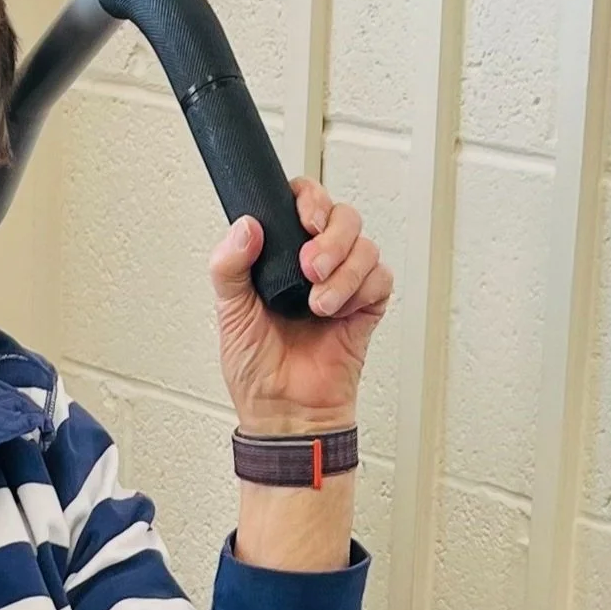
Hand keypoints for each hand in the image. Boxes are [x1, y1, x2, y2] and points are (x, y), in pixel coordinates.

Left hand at [210, 178, 390, 432]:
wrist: (284, 410)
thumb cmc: (257, 367)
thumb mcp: (230, 311)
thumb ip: (230, 266)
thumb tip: (246, 226)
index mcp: (281, 256)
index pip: (303, 205)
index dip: (310, 200)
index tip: (305, 219)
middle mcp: (315, 263)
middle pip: (343, 217)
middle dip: (331, 238)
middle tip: (310, 267)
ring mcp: (343, 283)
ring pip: (365, 246)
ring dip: (344, 271)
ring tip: (318, 302)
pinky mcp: (366, 306)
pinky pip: (380, 278)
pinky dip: (361, 290)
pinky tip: (337, 312)